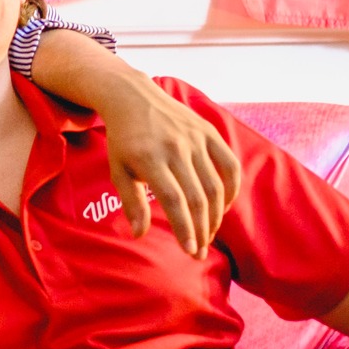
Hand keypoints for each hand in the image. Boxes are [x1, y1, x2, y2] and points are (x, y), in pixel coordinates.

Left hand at [95, 76, 241, 255]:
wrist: (133, 97)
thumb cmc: (124, 140)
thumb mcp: (118, 170)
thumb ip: (131, 202)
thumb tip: (138, 234)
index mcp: (149, 158)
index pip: (173, 200)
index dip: (184, 227)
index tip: (190, 250)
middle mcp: (175, 147)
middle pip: (197, 197)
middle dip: (201, 229)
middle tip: (199, 251)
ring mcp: (195, 138)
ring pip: (215, 185)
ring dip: (215, 215)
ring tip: (208, 234)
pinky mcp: (209, 132)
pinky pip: (230, 165)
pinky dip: (231, 189)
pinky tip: (222, 207)